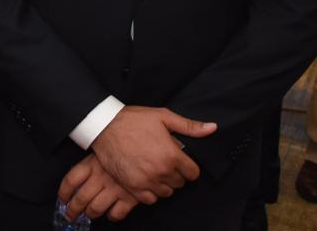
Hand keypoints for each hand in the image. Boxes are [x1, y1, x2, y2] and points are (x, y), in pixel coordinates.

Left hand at [58, 154, 145, 220]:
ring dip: (90, 214)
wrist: (148, 149)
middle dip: (73, 210)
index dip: (63, 193)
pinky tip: (111, 213)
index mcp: (91, 164)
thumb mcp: (102, 149)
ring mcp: (114, 188)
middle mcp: (101, 178)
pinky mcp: (129, 197)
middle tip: (70, 214)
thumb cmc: (123, 148)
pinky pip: (116, 213)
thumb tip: (76, 178)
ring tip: (89, 214)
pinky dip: (112, 216)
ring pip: (95, 208)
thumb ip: (90, 163)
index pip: (70, 181)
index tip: (62, 199)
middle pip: (80, 199)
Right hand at [90, 106, 214, 193]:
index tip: (180, 161)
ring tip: (154, 169)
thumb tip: (212, 128)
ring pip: (166, 192)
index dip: (188, 166)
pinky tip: (146, 178)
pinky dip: (150, 192)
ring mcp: (147, 181)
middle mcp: (161, 171)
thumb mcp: (163, 117)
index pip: (193, 173)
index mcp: (172, 155)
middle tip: (164, 161)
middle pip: (180, 183)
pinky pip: (150, 199)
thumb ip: (189, 126)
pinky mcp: (133, 187)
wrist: (104, 126)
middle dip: (176, 173)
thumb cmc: (133, 120)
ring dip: (164, 183)